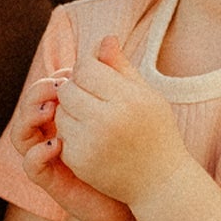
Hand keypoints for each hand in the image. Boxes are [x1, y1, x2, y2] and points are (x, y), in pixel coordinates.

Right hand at [13, 76, 133, 220]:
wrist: (140, 191)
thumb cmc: (131, 148)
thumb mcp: (123, 108)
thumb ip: (114, 77)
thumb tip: (108, 38)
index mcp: (67, 114)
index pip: (47, 89)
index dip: (54, 79)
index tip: (71, 72)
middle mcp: (52, 132)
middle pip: (28, 107)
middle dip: (37, 93)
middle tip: (57, 87)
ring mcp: (48, 156)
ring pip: (20, 133)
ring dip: (28, 118)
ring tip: (49, 110)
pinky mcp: (51, 179)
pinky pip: (31, 165)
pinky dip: (37, 153)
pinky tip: (56, 145)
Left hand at [53, 37, 193, 207]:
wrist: (160, 182)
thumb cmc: (156, 132)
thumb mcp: (146, 95)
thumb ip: (121, 66)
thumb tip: (104, 38)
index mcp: (128, 99)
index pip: (86, 68)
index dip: (86, 68)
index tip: (95, 75)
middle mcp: (108, 120)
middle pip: (68, 89)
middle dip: (75, 89)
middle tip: (89, 95)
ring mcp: (91, 143)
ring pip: (61, 112)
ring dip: (70, 111)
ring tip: (91, 117)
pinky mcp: (79, 161)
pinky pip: (61, 135)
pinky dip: (71, 134)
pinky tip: (90, 138)